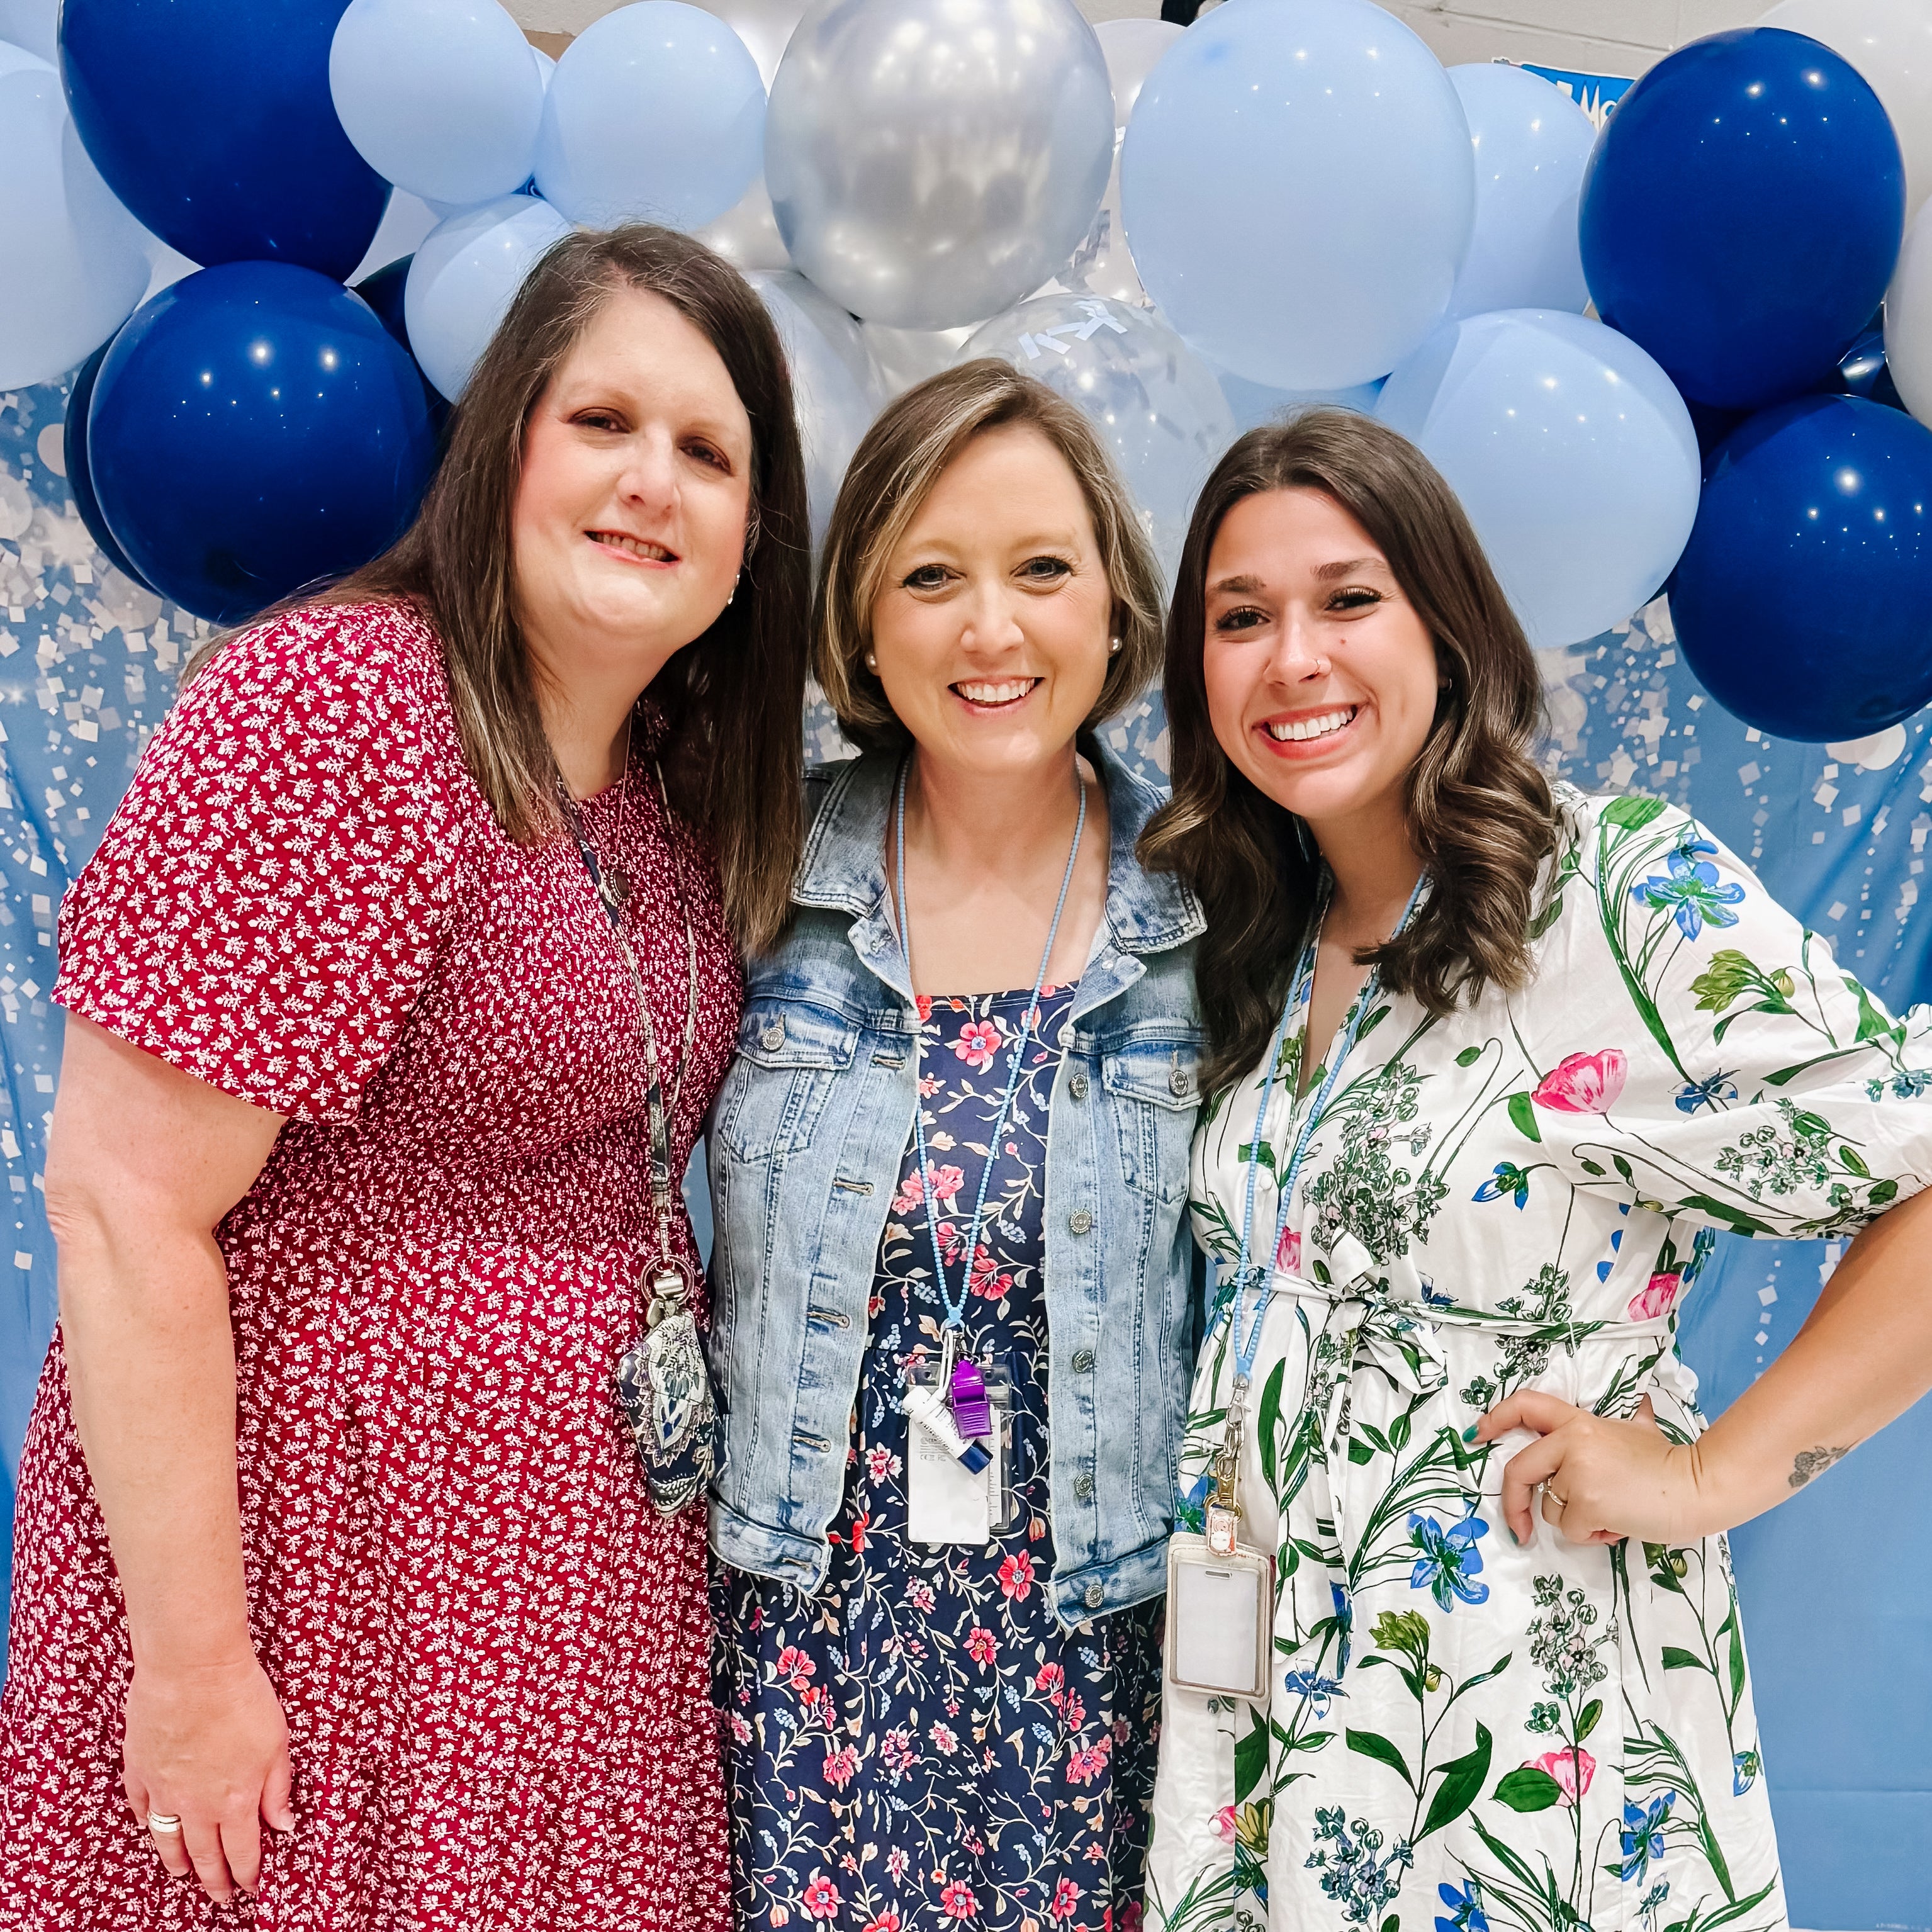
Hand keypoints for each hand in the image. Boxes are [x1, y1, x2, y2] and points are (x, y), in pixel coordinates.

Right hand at [121, 1656, 293, 1901]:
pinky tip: (149, 1828)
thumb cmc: (242, 1698)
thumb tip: (284, 1826)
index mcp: (235, 1800)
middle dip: (214, 1880)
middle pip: (204, 1854)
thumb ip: (278, 1789)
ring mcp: (163, 1790)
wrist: (192, 1669)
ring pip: (167, 1840)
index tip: (250, 1888)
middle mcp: (197, 1805)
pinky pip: (139, 1807)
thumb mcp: (277, 1743)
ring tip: (182, 1875)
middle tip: (219, 1897)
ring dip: (176, 1861)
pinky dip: (145, 1822)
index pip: (243, 1851)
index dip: (247, 1873)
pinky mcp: (139, 1769)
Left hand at [1476, 1392, 1711, 1547]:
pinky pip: (1571, 1530)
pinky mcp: (1586, 1501)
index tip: (1477, 1434)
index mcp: (1579, 1422)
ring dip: (1575, 1520)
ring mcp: (1577, 1471)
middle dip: (1513, 1503)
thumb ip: (1627, 1422)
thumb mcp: (1641, 1430)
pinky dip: (1591, 1536)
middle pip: (1519, 1469)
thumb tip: (1641, 1406)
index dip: (1495, 1418)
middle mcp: (1571, 1442)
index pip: (1526, 1406)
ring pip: (1550, 1508)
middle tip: (1519, 1529)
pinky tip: (1617, 1525)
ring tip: (1612, 1511)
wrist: (1697, 1486)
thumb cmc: (1669, 1463)